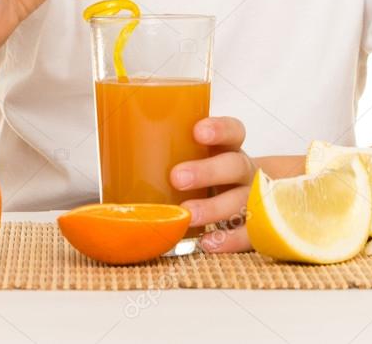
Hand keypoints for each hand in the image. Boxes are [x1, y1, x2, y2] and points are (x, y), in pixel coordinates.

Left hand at [170, 116, 257, 252]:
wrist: (262, 202)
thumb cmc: (209, 176)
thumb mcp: (196, 159)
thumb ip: (166, 151)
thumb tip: (109, 147)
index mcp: (230, 149)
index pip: (234, 131)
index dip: (219, 129)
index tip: (197, 130)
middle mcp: (244, 173)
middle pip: (235, 165)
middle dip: (206, 171)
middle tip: (177, 177)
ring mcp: (254, 201)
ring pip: (241, 201)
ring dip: (213, 208)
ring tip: (187, 215)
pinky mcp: (256, 229)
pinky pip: (248, 235)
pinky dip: (229, 240)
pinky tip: (208, 243)